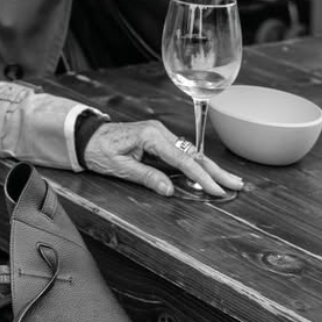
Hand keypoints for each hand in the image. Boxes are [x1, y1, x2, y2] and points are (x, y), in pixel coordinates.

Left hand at [83, 121, 244, 196]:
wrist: (85, 136)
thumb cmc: (98, 150)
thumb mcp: (119, 167)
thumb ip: (146, 177)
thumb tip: (169, 190)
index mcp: (151, 136)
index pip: (183, 159)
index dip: (201, 177)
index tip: (216, 190)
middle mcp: (159, 131)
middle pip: (193, 154)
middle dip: (215, 171)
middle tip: (236, 184)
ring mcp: (160, 134)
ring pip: (190, 153)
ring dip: (209, 168)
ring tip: (228, 181)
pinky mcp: (158, 139)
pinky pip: (181, 153)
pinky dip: (196, 164)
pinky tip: (208, 173)